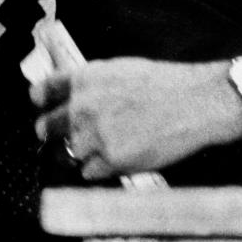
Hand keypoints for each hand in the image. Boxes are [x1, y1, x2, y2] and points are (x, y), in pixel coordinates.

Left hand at [31, 58, 241, 179]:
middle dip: (54, 133)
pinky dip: (103, 167)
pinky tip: (124, 153)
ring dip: (85, 152)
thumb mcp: (125, 69)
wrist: (198, 102)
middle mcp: (83, 106)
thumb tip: (72, 96)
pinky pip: (89, 172)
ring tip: (114, 142)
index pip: (42, 92)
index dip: (42, 102)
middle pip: (44, 129)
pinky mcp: (109, 160)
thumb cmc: (169, 83)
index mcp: (87, 78)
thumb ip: (93, 83)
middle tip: (74, 135)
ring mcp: (94, 135)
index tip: (45, 107)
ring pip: (69, 154)